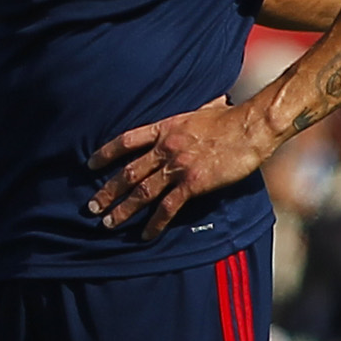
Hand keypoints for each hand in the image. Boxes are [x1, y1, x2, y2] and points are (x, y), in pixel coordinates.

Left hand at [87, 95, 275, 240]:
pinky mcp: (193, 184)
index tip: (89, 164)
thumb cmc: (232, 117)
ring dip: (123, 210)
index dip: (106, 153)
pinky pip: (168, 207)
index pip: (126, 141)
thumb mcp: (203, 109)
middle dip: (107, 191)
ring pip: (142, 193)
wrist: (251, 127)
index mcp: (165, 127)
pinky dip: (154, 223)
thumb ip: (193, 114)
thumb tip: (206, 105)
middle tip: (92, 206)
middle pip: (129, 172)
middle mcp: (166, 148)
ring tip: (108, 224)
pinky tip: (145, 234)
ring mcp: (178, 166)